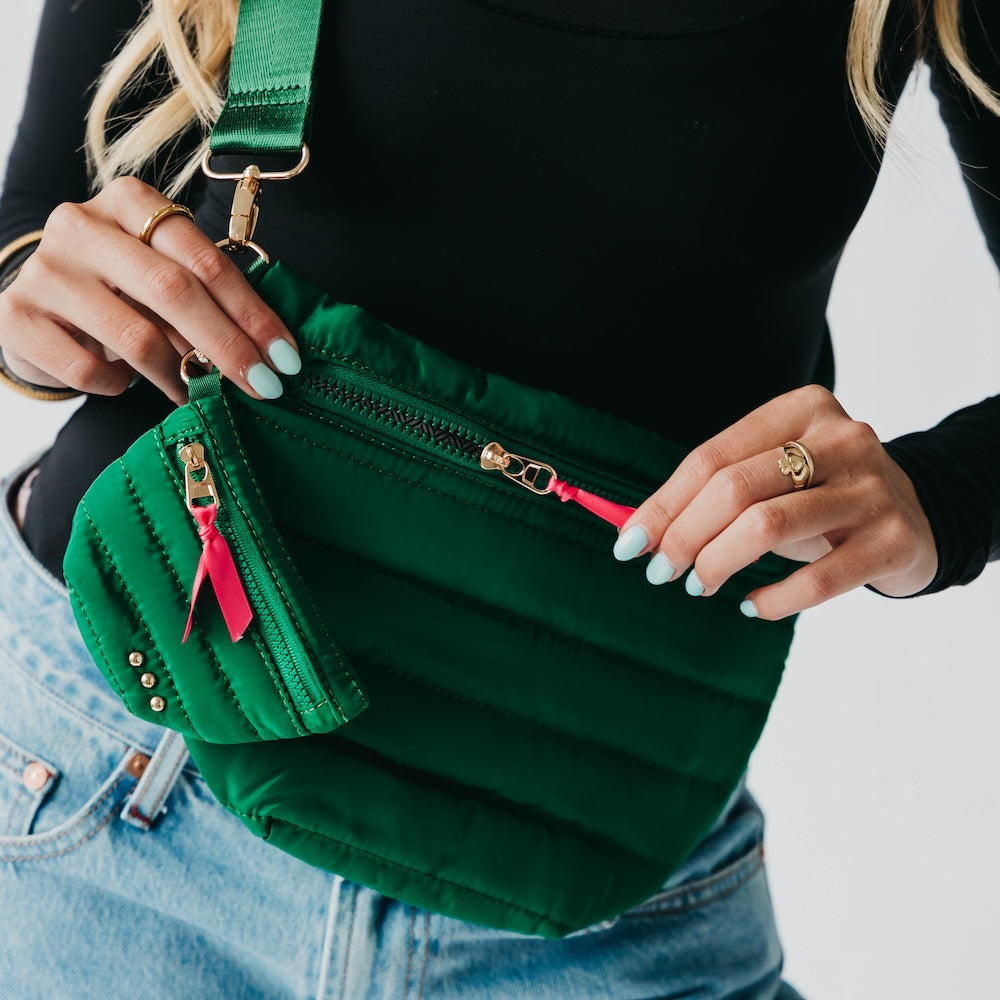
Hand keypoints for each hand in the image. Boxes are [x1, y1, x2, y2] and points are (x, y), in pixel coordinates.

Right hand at [0, 176, 299, 406]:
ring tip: (198, 394)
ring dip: (179, 376)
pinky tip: (125, 380)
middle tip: (264, 387)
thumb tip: (267, 351)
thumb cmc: (119, 289)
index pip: (205, 259)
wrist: (37, 304)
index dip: (252, 313)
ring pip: (134, 336)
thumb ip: (204, 294)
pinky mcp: (18, 317)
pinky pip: (89, 369)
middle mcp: (82, 224)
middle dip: (228, 347)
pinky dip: (120, 385)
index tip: (286, 357)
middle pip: (174, 291)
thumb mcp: (160, 272)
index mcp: (130, 202)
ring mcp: (46, 271)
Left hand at [612, 385, 938, 618]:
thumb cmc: (822, 496)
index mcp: (801, 410)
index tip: (629, 543)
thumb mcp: (772, 478)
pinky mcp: (893, 539)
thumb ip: (712, 492)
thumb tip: (636, 531)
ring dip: (717, 563)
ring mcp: (872, 487)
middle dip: (684, 535)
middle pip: (735, 489)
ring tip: (699, 584)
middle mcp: (841, 439)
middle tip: (662, 571)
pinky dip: (773, 599)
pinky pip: (817, 579)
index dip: (663, 504)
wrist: (918, 517)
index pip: (711, 457)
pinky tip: (752, 604)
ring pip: (768, 526)